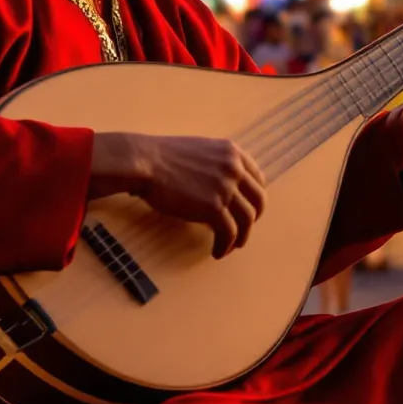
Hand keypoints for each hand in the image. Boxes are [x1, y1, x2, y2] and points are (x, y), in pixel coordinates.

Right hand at [118, 134, 265, 257]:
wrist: (144, 162)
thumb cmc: (162, 157)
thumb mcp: (199, 151)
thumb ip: (216, 165)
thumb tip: (219, 187)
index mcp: (232, 152)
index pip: (257, 179)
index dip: (253, 198)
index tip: (246, 210)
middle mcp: (234, 168)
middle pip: (258, 200)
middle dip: (253, 219)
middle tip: (242, 232)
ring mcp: (226, 188)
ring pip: (247, 220)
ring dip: (240, 238)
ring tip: (229, 247)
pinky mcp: (214, 207)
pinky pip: (229, 233)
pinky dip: (224, 246)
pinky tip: (216, 252)